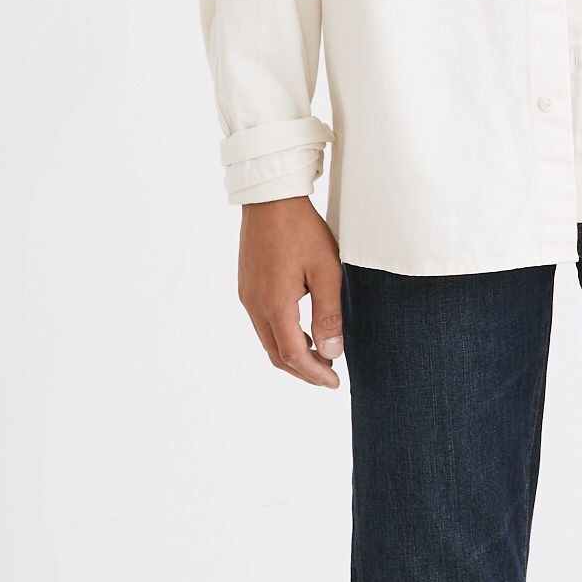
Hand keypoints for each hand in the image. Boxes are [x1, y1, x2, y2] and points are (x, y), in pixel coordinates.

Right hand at [237, 195, 344, 385]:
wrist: (271, 198)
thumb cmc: (302, 230)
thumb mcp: (326, 272)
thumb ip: (329, 314)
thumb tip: (332, 352)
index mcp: (275, 304)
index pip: (293, 354)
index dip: (314, 373)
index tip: (335, 383)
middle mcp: (254, 304)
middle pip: (276, 353)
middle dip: (303, 370)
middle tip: (329, 376)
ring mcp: (247, 295)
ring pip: (268, 340)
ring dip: (292, 353)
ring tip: (321, 355)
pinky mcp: (247, 286)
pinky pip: (263, 323)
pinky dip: (283, 335)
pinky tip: (303, 330)